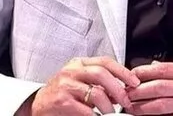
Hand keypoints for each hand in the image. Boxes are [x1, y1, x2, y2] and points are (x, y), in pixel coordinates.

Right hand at [24, 56, 139, 115]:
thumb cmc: (62, 93)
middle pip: (102, 74)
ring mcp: (66, 86)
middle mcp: (72, 71)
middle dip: (118, 89)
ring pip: (96, 93)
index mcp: (79, 63)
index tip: (134, 82)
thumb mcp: (80, 81)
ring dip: (108, 107)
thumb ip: (98, 82)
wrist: (38, 105)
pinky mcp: (62, 102)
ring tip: (110, 113)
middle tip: (125, 102)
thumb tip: (122, 89)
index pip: (105, 61)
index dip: (122, 71)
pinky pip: (86, 110)